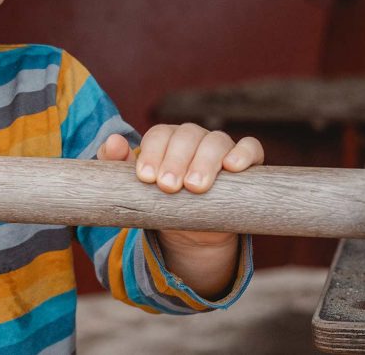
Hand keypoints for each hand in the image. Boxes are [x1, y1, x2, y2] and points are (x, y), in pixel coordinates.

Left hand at [97, 124, 263, 245]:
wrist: (188, 229)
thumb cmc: (157, 200)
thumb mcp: (132, 186)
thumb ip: (115, 164)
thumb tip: (113, 142)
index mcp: (166, 138)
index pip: (160, 134)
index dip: (152, 153)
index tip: (145, 178)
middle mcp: (194, 137)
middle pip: (187, 136)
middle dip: (176, 161)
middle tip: (168, 187)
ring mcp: (221, 147)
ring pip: (216, 141)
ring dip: (205, 161)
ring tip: (195, 187)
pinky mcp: (247, 162)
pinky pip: (251, 147)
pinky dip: (244, 153)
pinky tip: (233, 167)